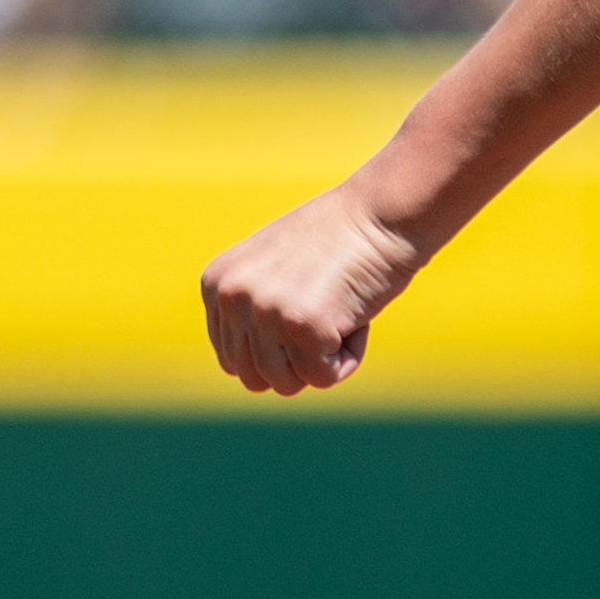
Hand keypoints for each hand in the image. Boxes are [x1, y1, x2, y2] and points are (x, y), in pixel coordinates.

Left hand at [201, 184, 429, 395]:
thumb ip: (251, 311)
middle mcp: (231, 297)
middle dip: (295, 359)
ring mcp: (264, 312)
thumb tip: (249, 376)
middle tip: (323, 310)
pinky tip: (355, 312)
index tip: (304, 305)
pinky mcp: (301, 327)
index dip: (277, 348)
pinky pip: (324, 377)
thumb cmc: (338, 241)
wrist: (383, 213)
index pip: (232, 359)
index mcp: (216, 285)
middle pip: (254, 378)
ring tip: (337, 308)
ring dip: (322, 358)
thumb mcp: (273, 271)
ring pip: (287, 384)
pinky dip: (349, 356)